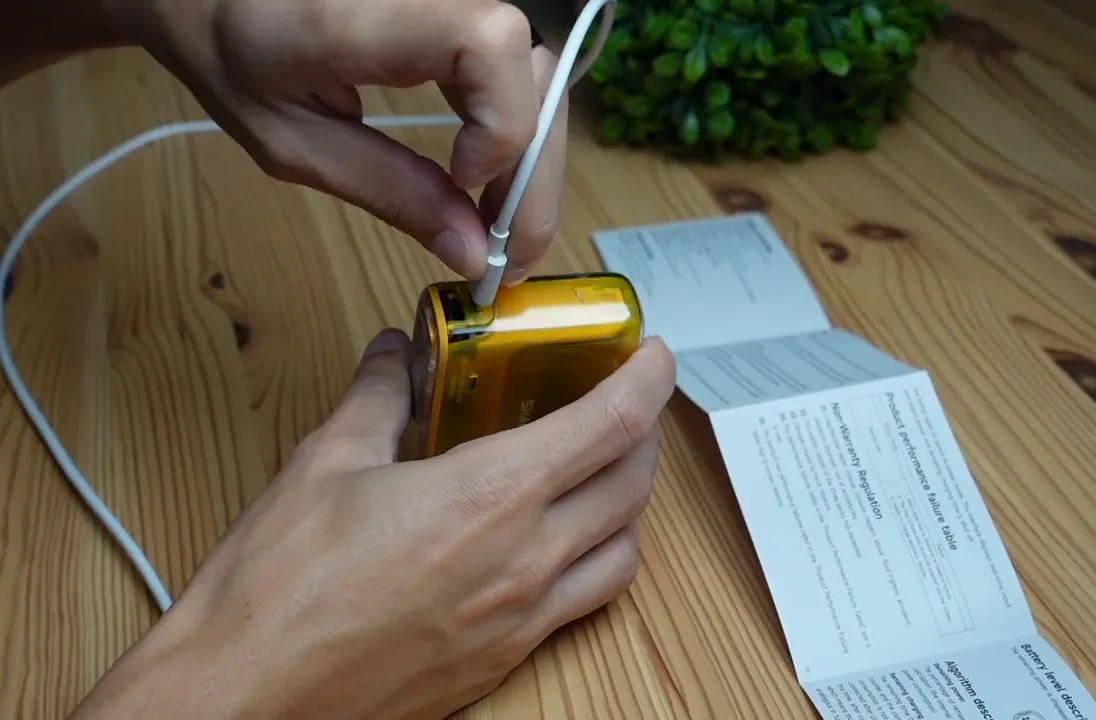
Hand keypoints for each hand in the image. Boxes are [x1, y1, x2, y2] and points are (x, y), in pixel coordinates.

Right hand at [72, 329, 676, 718]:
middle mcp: (525, 561)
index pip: (610, 426)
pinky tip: (558, 544)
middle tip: (624, 405)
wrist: (246, 698)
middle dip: (643, 434)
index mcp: (490, 497)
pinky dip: (596, 561)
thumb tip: (392, 358)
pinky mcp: (504, 662)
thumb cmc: (277, 593)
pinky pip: (584, 603)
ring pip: (624, 552)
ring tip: (602, 473)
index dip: (646, 381)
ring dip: (630, 503)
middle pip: (633, 486)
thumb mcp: (325, 466)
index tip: (654, 357)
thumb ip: (376, 399)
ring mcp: (521, 621)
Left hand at [127, 0, 566, 284]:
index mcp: (364, 13)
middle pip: (529, 70)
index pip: (488, 44)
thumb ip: (386, 188)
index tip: (466, 183)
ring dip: (531, 159)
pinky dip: (513, 129)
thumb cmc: (230, 51)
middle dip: (533, 174)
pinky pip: (512, 66)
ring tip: (500, 227)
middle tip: (512, 257)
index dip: (501, 122)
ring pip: (535, 72)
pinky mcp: (457, 7)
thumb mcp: (291, 140)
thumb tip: (472, 252)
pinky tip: (491, 179)